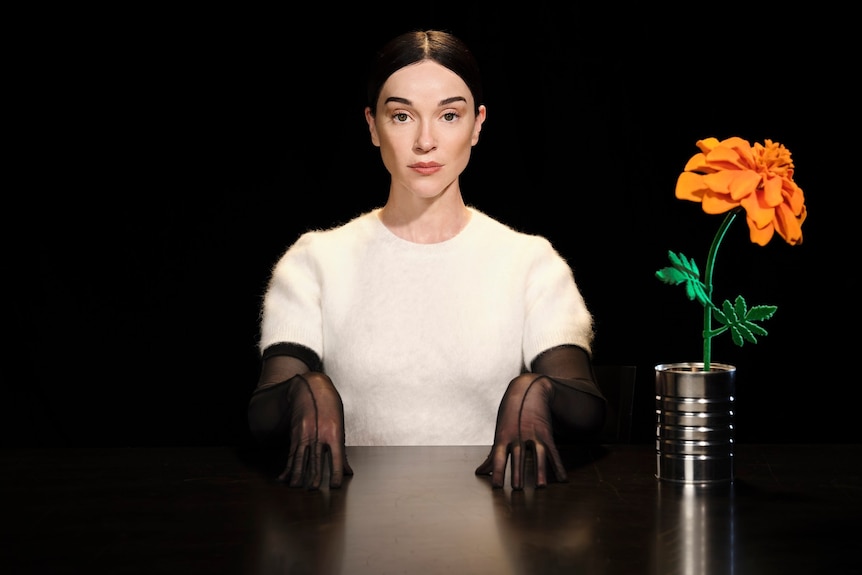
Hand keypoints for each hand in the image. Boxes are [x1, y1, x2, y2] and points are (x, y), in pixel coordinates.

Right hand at [279, 372, 353, 488]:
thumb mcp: (340, 426)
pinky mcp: (295, 435)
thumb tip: (348, 472)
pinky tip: (283, 477)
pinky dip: (287, 467)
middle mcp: (319, 434)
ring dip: (297, 475)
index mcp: (334, 432)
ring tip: (295, 488)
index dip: (336, 473)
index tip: (335, 486)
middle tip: (312, 491)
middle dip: (313, 478)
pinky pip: (291, 454)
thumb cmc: (329, 407)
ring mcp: (305, 434)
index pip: (337, 457)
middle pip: (315, 460)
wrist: (311, 387)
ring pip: (300, 459)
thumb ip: (342, 452)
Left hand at [475, 374, 565, 488]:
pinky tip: (562, 479)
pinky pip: (553, 451)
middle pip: (518, 456)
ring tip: (541, 487)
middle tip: (517, 489)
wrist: (527, 389)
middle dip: (517, 473)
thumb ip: (492, 455)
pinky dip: (558, 465)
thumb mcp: (499, 432)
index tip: (496, 486)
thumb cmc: (509, 414)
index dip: (497, 471)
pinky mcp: (546, 433)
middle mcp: (517, 435)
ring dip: (539, 470)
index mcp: (503, 436)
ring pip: (537, 454)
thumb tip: (480, 472)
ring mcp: (533, 433)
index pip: (498, 456)